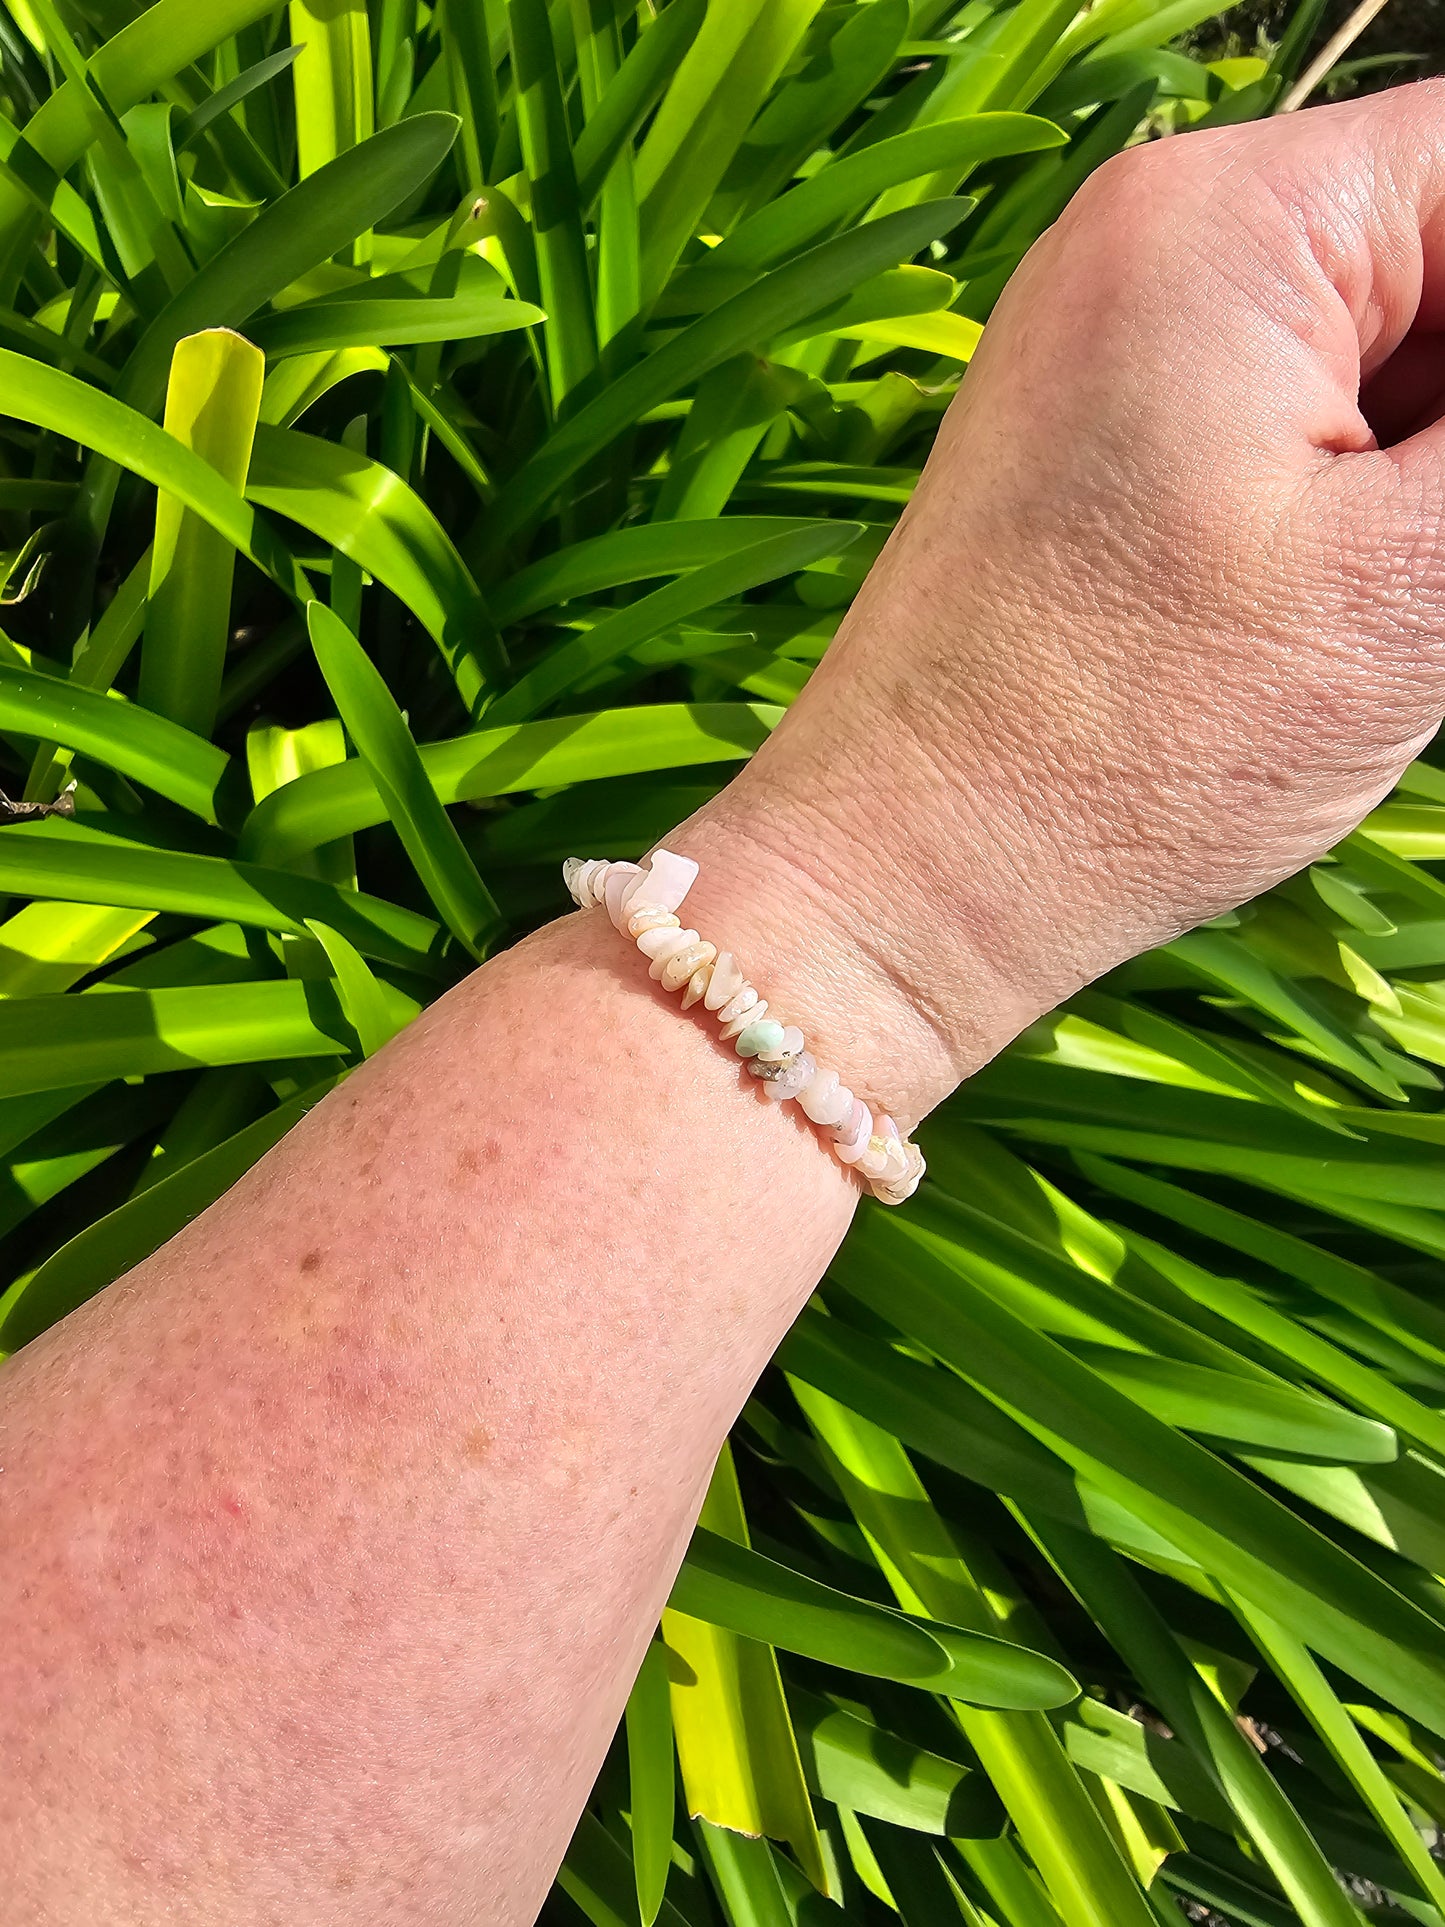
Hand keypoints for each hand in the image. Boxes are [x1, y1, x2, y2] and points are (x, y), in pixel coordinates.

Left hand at [679, 80, 1444, 1129]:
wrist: (911, 873)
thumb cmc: (1127, 747)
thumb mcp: (1415, 581)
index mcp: (1228, 220)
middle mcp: (1152, 246)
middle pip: (1435, 261)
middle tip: (1419, 579)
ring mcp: (1115, 346)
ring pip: (1375, 357)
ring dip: (1419, 479)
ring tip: (1363, 619)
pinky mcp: (1102, 443)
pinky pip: (1294, 421)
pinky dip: (1356, 503)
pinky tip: (1328, 617)